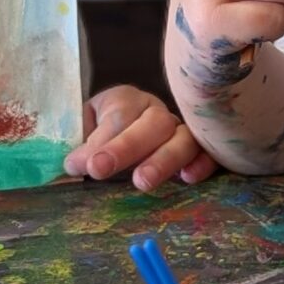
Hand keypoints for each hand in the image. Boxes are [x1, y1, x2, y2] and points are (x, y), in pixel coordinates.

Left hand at [63, 86, 212, 192]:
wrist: (118, 141)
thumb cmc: (98, 139)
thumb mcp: (84, 135)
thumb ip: (82, 148)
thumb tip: (74, 165)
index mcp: (126, 100)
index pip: (119, 114)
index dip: (100, 139)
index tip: (78, 165)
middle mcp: (157, 113)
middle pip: (153, 123)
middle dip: (127, 147)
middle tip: (100, 169)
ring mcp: (182, 131)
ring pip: (184, 138)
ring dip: (164, 160)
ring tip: (142, 182)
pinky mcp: (200, 152)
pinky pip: (209, 153)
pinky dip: (202, 164)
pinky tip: (189, 178)